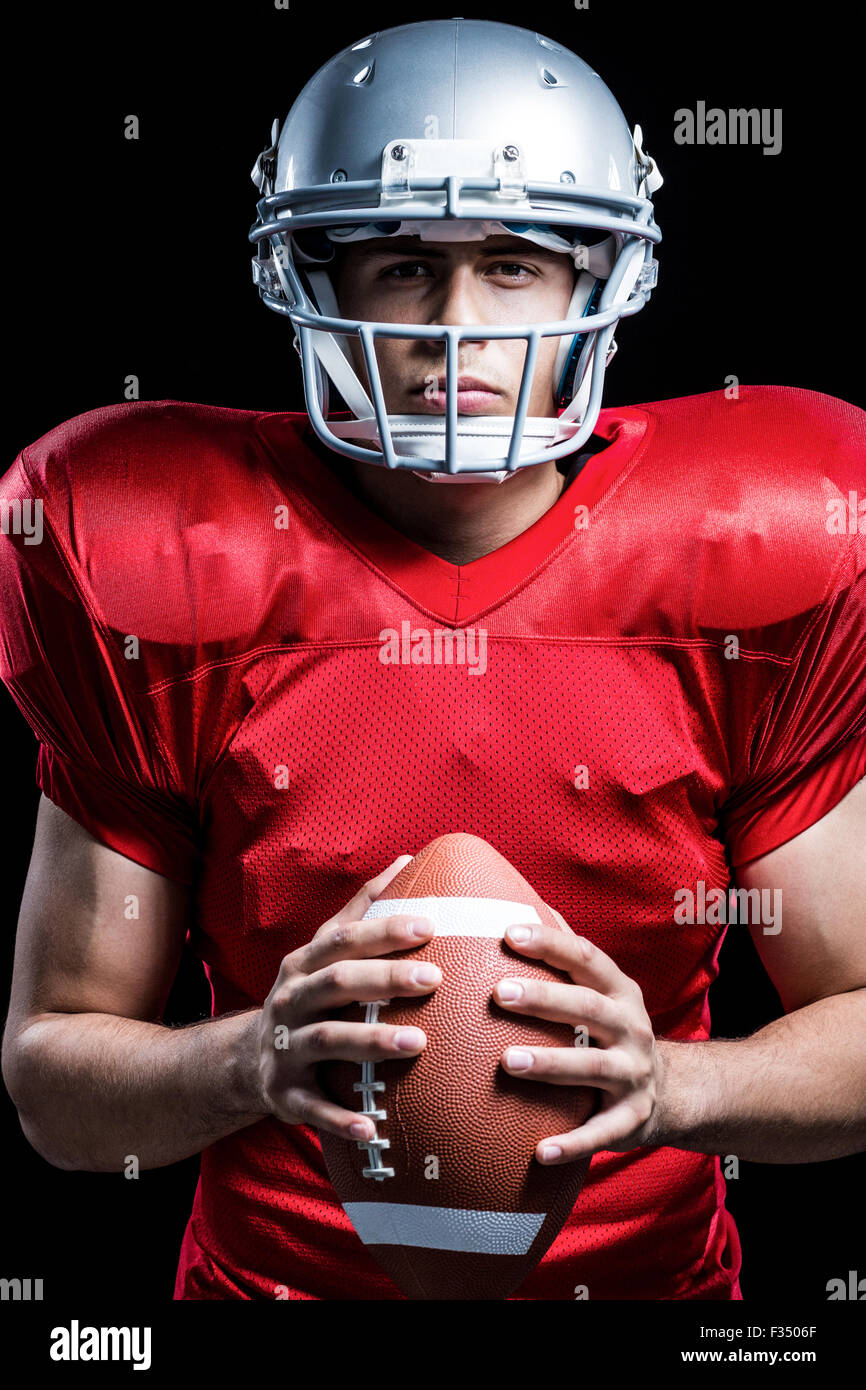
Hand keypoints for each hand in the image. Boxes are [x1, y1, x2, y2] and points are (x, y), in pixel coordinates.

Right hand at [255, 855, 439, 1140]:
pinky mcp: (284, 1094)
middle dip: (385, 980)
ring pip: (328, 1041)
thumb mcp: (326, 951)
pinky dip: (341, 1118)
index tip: (429, 925)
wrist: (247, 1060)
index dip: (384, 930)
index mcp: (304, 964)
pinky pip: (313, 1108)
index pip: (344, 939)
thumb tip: (409, 859)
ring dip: (372, 1041)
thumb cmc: (310, 994)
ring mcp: (284, 1048)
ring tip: (419, 1043)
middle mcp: (290, 1000)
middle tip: (434, 980)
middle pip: (337, 983)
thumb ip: (365, 907)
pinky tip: (374, 1128)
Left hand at [493, 917, 663, 1163]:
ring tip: (506, 1063)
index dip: (550, 943)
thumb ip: (568, 955)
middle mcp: (631, 1028)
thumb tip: (521, 901)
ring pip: (591, 1067)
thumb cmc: (614, 1030)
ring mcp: (634, 1074)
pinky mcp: (632, 1119)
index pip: (585, 958)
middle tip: (498, 992)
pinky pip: (602, 1133)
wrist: (673, 1092)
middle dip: (544, 999)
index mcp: (619, 992)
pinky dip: (573, 1144)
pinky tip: (539, 1152)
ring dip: (549, 1064)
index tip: (507, 933)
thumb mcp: (603, 990)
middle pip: (587, 1008)